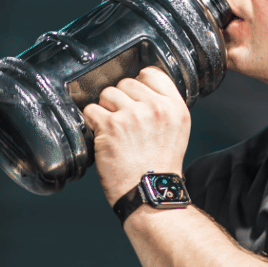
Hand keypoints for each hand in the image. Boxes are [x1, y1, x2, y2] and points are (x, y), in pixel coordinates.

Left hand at [82, 67, 190, 206]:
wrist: (150, 193)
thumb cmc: (160, 166)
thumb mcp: (176, 130)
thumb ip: (163, 106)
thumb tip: (141, 87)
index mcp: (174, 107)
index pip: (151, 73)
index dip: (138, 84)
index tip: (134, 99)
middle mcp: (155, 108)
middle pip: (126, 83)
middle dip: (120, 100)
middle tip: (125, 124)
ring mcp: (132, 115)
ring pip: (107, 93)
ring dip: (105, 110)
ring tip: (115, 131)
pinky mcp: (111, 126)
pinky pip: (91, 110)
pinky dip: (92, 123)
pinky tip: (103, 137)